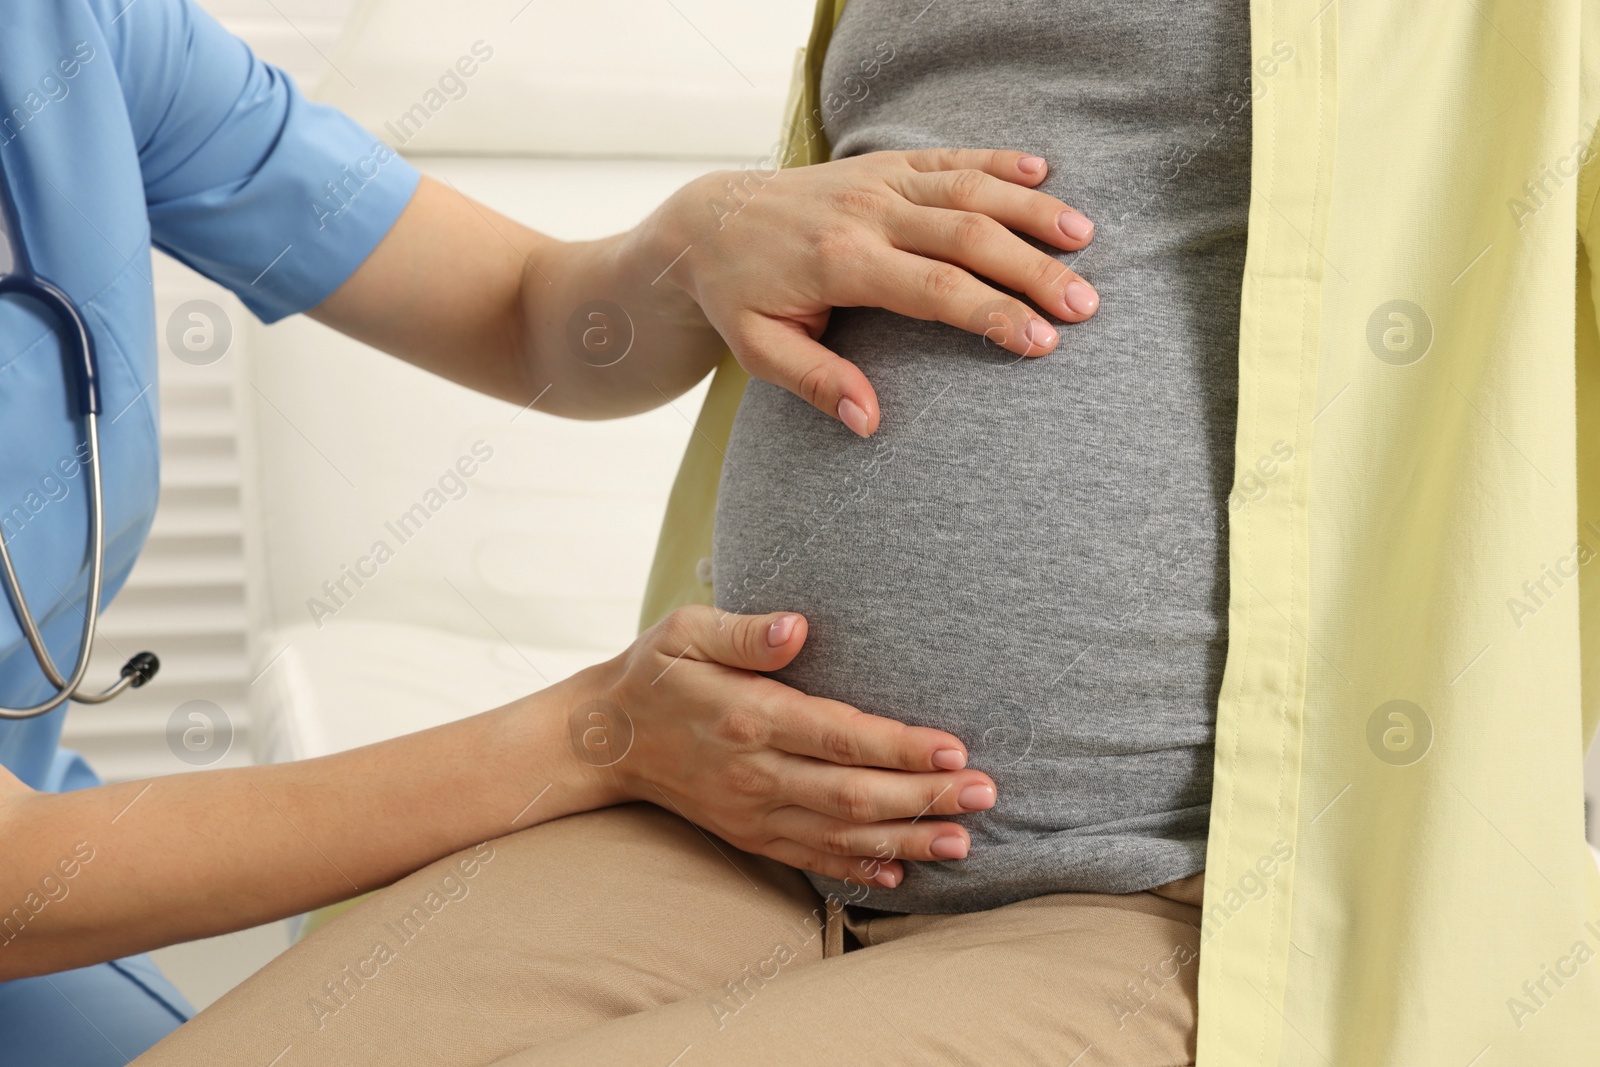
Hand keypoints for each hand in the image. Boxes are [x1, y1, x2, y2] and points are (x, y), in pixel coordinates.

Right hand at [571, 605, 997, 887]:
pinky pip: (813, 858)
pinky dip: (860, 869)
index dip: (900, 747)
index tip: (954, 749)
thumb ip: (746, 631)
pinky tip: (903, 874)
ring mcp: (753, 812)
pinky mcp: (750, 835)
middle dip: (924, 798)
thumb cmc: (657, 671)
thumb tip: (799, 627)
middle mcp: (756, 773)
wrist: (605, 739)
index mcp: (749, 716)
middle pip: (852, 795)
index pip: (839, 737)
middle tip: (986, 795)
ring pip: (841, 835)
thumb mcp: (686, 630)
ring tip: (964, 843)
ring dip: (907, 841)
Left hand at [651, 149, 1097, 435]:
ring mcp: (877, 182)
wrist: (705, 223)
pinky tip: (1044, 172)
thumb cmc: (736, 295)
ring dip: (1031, 209)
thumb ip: (815, 382)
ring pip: (969, 187)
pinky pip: (948, 157)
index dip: (992, 314)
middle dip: (1032, 269)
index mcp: (840, 262)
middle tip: (1086, 304)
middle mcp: (866, 213)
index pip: (934, 289)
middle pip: (968, 236)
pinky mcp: (882, 165)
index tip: (1042, 341)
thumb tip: (868, 422)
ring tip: (1086, 238)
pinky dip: (997, 161)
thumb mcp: (758, 350)